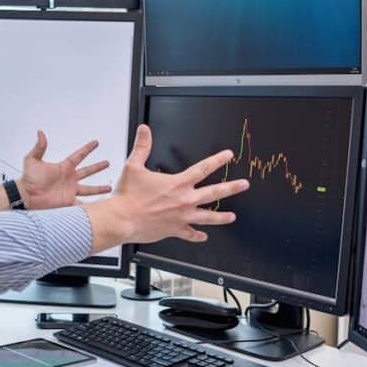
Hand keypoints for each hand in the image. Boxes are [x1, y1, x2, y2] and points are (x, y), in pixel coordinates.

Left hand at [17, 131, 111, 209]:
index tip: (96, 142)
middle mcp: (69, 179)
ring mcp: (70, 191)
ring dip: (99, 189)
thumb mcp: (32, 160)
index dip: (87, 149)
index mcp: (64, 167)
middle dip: (97, 167)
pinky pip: (82, 204)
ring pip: (89, 189)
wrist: (26, 196)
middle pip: (88, 171)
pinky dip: (90, 206)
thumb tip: (40, 132)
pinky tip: (99, 207)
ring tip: (109, 188)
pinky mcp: (68, 202)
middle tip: (107, 163)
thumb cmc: (28, 179)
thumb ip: (39, 147)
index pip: (79, 156)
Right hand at [82, 124, 248, 253]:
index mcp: (177, 184)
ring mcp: (181, 217)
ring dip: (222, 217)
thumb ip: (142, 147)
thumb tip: (144, 130)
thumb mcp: (134, 166)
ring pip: (208, 217)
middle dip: (231, 188)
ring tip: (232, 217)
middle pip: (214, 193)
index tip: (228, 156)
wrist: (122, 219)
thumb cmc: (127, 195)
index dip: (217, 160)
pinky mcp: (174, 230)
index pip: (203, 169)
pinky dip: (198, 236)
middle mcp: (183, 201)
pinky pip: (190, 234)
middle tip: (243, 185)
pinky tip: (204, 236)